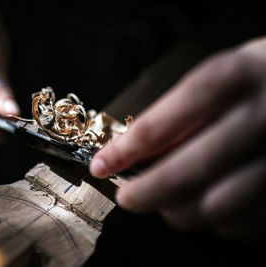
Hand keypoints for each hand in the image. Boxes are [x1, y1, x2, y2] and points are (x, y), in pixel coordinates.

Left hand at [90, 37, 265, 239]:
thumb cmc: (253, 78)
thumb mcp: (215, 76)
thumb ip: (176, 115)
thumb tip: (132, 155)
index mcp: (229, 78)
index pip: (162, 124)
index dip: (124, 152)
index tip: (101, 166)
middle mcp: (259, 116)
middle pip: (188, 172)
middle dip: (146, 193)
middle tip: (126, 197)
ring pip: (215, 206)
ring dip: (179, 211)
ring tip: (166, 201)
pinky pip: (244, 221)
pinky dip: (216, 221)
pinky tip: (207, 202)